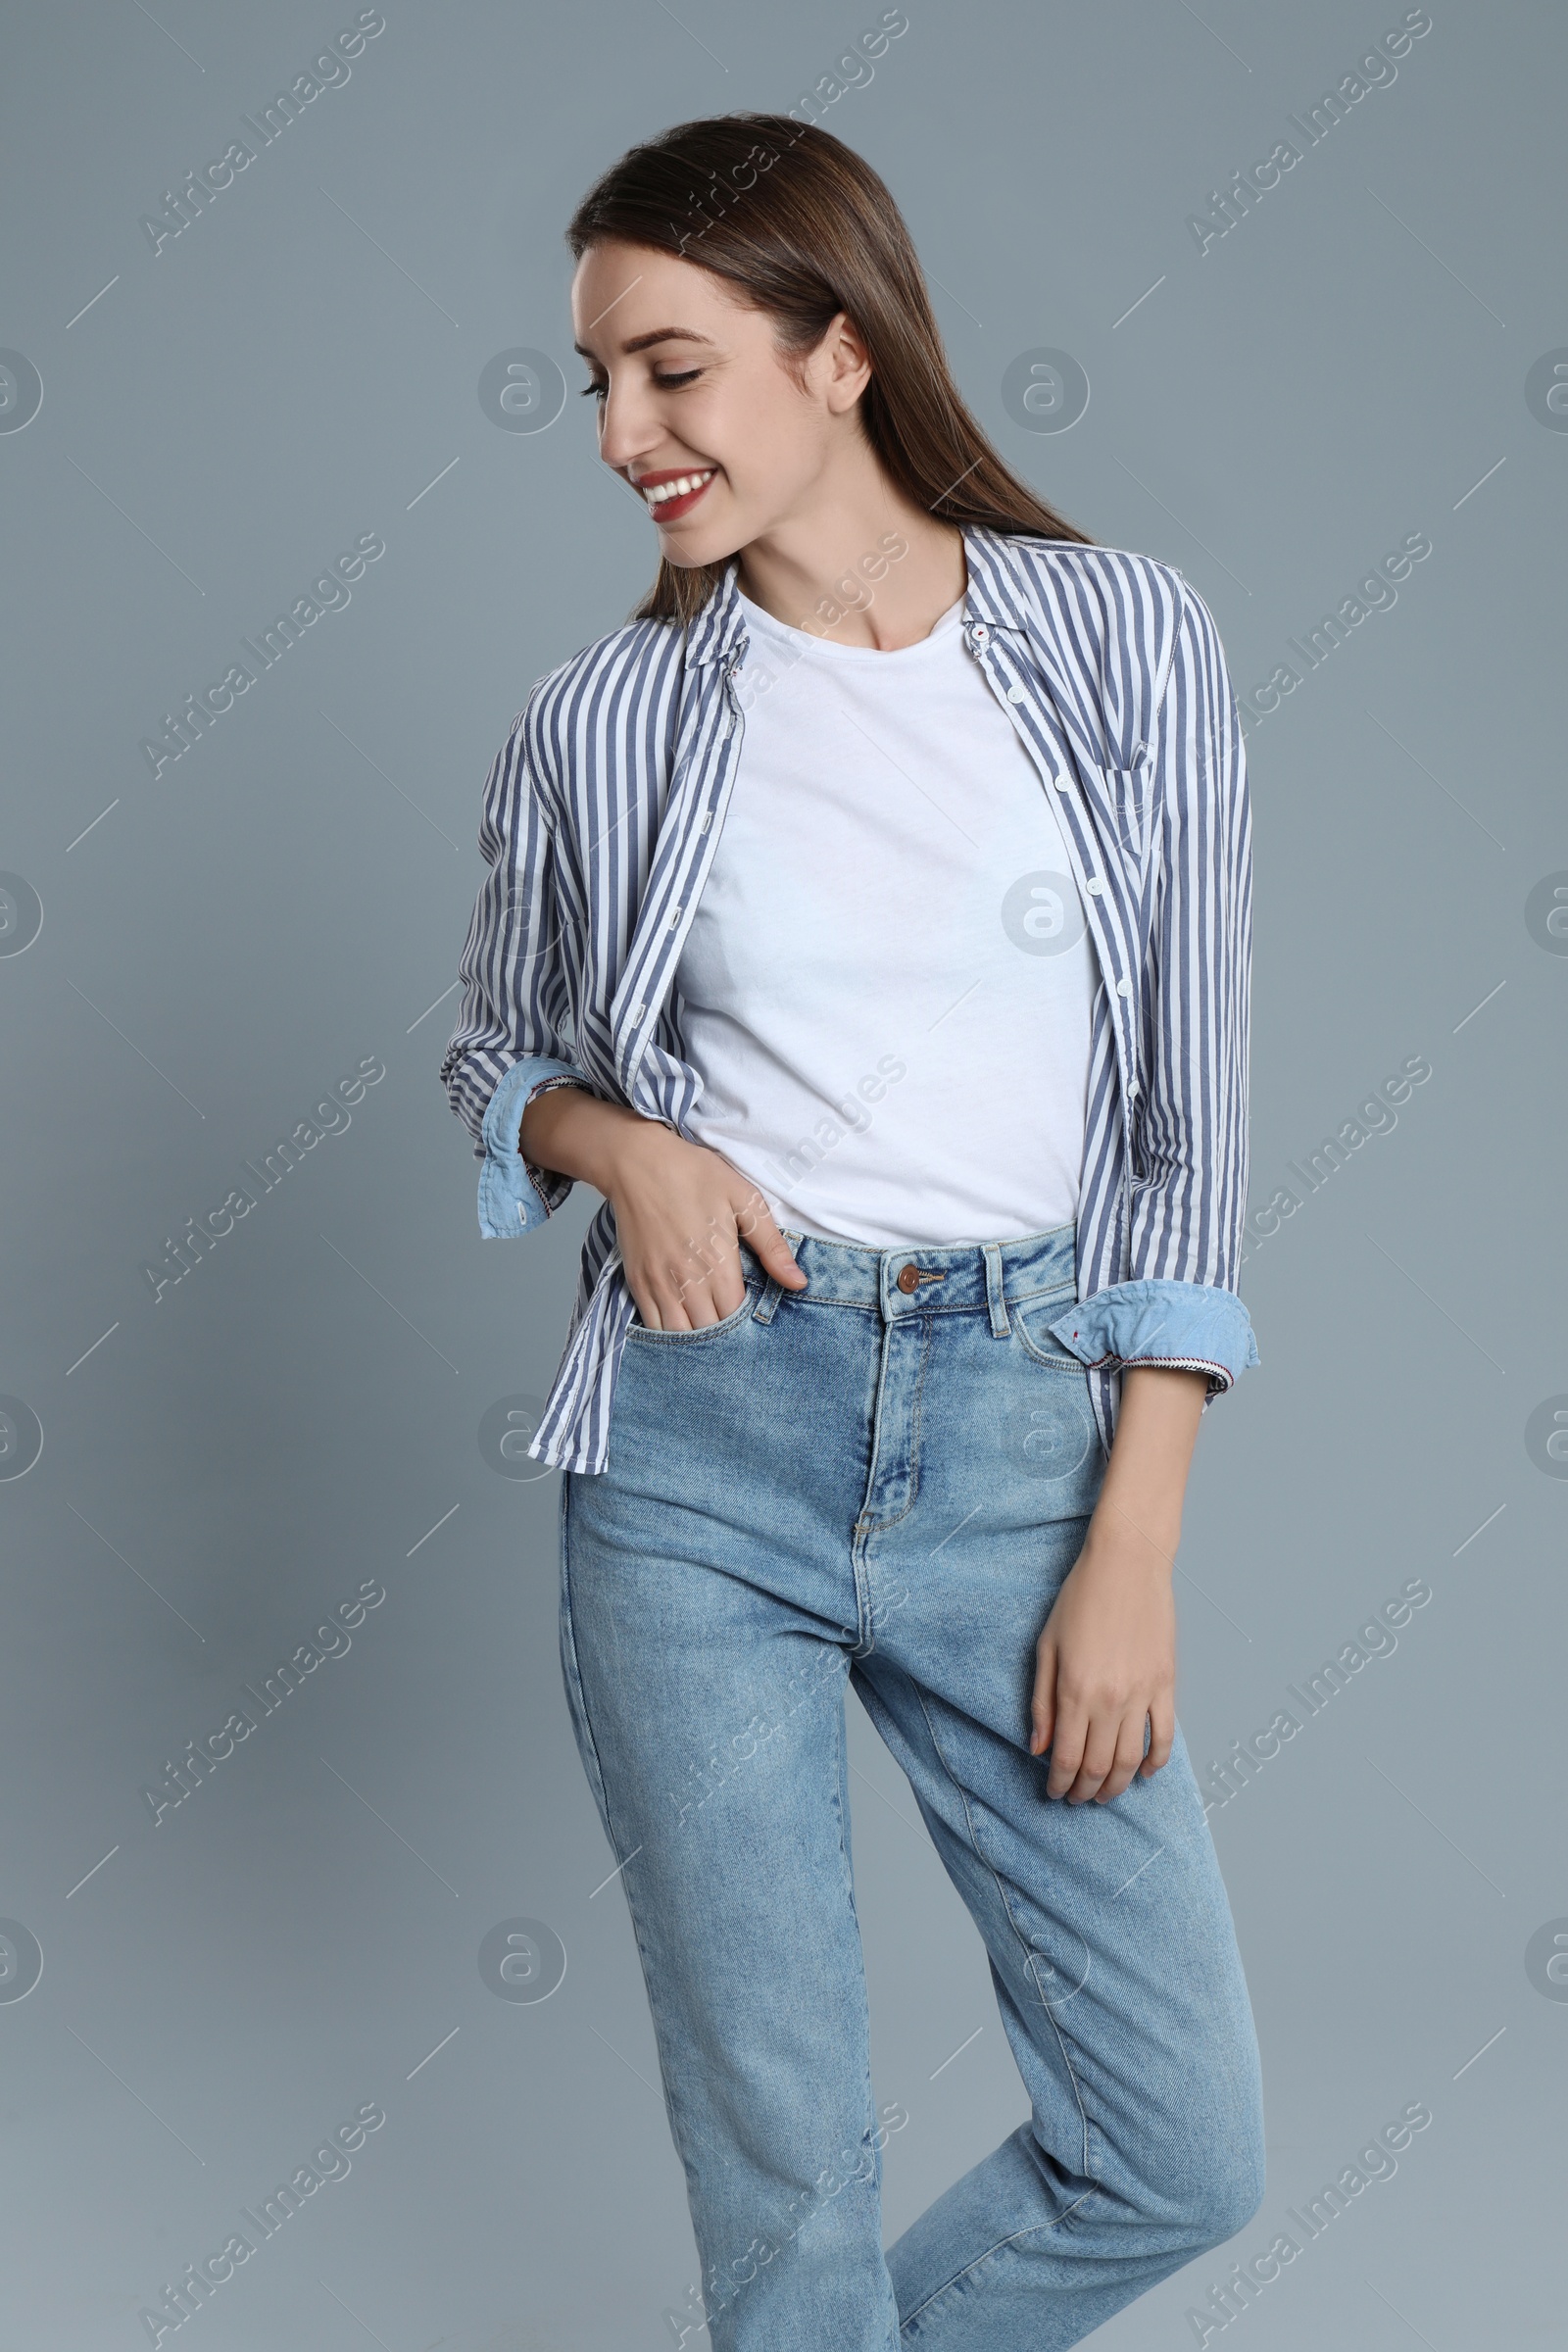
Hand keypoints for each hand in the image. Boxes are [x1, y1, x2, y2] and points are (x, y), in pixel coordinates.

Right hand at [606, 1119, 805, 1327]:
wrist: (637, 1162)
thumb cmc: (693, 1175)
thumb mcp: (744, 1199)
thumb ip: (771, 1245)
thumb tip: (798, 1282)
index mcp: (718, 1263)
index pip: (736, 1317)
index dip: (747, 1324)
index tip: (754, 1316)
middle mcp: (687, 1281)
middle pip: (710, 1332)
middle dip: (725, 1335)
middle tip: (734, 1325)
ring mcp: (659, 1284)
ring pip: (679, 1335)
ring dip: (697, 1337)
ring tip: (710, 1326)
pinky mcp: (637, 1281)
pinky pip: (652, 1326)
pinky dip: (668, 1333)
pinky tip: (682, 1325)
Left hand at [1027, 1365, 1206, 1802]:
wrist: (1127, 1563)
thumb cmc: (1078, 1598)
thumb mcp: (1046, 1646)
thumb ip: (1040, 1701)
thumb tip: (1037, 1748)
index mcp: (1074, 1690)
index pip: (1065, 1757)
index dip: (1059, 1783)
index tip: (1054, 1793)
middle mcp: (1109, 1699)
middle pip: (1096, 1765)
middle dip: (1084, 1790)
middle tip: (1076, 1798)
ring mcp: (1142, 1693)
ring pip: (1129, 1759)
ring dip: (1114, 1784)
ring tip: (1103, 1793)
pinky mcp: (1166, 1684)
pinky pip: (1163, 1736)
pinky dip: (1154, 1762)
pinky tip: (1142, 1773)